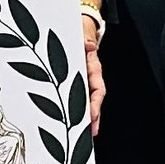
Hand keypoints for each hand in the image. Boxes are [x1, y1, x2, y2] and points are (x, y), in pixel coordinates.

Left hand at [80, 11, 105, 133]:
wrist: (79, 28)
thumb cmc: (79, 33)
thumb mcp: (81, 35)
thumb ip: (85, 41)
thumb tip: (89, 44)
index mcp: (93, 68)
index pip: (97, 90)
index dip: (95, 104)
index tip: (92, 116)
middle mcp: (88, 77)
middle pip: (92, 101)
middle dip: (92, 118)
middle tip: (90, 133)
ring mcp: (80, 81)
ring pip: (83, 102)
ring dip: (83, 118)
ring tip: (81, 135)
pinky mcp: (72, 83)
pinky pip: (73, 98)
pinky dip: (72, 111)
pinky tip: (67, 123)